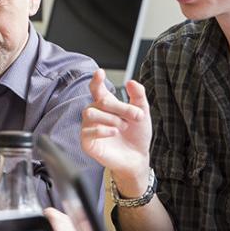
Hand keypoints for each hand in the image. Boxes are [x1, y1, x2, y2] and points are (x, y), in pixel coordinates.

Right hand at [80, 69, 151, 194]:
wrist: (137, 157)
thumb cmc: (136, 134)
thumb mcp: (142, 112)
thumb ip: (138, 96)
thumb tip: (131, 81)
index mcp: (106, 104)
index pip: (97, 89)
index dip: (96, 80)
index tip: (100, 73)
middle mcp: (95, 113)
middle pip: (100, 102)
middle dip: (120, 107)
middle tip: (136, 116)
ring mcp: (88, 127)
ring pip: (90, 113)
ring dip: (111, 118)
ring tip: (123, 127)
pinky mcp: (87, 142)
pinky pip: (88, 131)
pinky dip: (103, 130)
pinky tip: (114, 132)